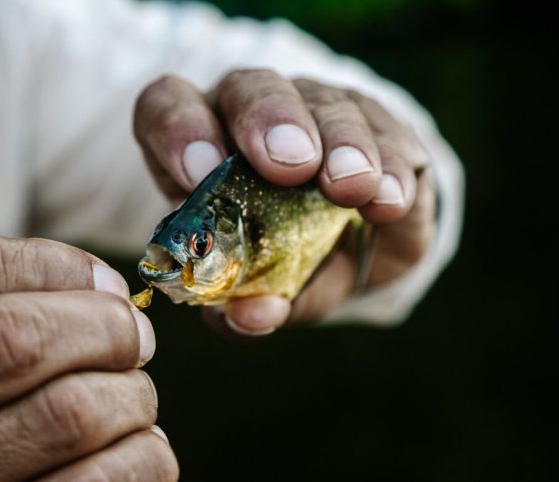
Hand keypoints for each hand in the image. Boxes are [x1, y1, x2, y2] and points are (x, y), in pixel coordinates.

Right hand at [0, 233, 177, 481]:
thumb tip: (107, 292)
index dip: (61, 266)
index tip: (103, 286)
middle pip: (23, 341)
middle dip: (111, 330)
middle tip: (132, 341)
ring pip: (70, 416)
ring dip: (131, 396)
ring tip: (128, 397)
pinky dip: (142, 461)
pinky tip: (132, 449)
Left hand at [134, 69, 434, 333]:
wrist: (352, 251)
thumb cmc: (280, 261)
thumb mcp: (258, 288)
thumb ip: (244, 305)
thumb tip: (251, 316)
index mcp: (200, 145)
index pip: (169, 105)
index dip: (177, 129)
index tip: (198, 172)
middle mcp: (252, 112)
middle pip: (248, 87)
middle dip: (267, 120)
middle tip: (289, 166)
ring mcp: (317, 108)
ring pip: (322, 100)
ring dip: (339, 141)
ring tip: (350, 186)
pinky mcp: (377, 122)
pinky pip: (385, 129)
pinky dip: (390, 164)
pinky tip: (389, 200)